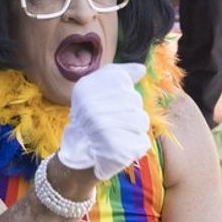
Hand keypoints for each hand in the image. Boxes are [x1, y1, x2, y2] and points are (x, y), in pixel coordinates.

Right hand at [57, 62, 149, 179]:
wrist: (79, 151)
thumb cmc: (90, 115)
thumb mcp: (94, 87)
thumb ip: (117, 74)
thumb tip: (142, 69)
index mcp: (85, 89)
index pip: (123, 82)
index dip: (121, 92)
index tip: (108, 103)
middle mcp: (93, 109)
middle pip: (135, 101)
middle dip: (129, 110)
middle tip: (112, 121)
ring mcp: (104, 131)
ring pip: (141, 121)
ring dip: (134, 128)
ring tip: (118, 133)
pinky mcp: (117, 151)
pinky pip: (142, 142)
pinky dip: (136, 145)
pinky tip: (122, 146)